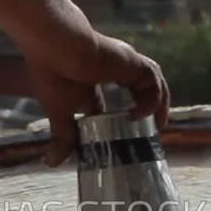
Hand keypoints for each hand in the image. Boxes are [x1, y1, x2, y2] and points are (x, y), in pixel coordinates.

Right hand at [23, 31, 169, 166]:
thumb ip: (63, 137)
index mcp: (98, 78)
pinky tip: (140, 114)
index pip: (122, 98)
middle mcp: (116, 69)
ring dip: (159, 103)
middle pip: (143, 88)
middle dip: (151, 108)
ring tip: (158, 126)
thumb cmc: (55, 75)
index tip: (130, 136)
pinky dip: (152, 99)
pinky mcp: (132, 62)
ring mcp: (126, 65)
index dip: (130, 116)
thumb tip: (51, 163)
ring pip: (153, 82)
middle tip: (152, 131)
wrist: (56, 48)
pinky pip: (153, 81)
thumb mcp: (60, 113)